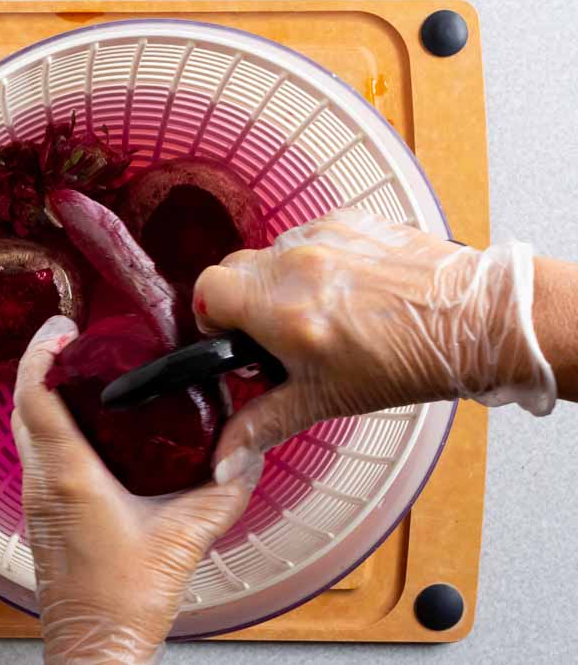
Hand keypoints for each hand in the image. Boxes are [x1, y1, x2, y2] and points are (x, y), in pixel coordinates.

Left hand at [13, 316, 261, 663]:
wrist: (95, 648)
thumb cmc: (126, 601)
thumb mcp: (187, 535)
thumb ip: (223, 490)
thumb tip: (245, 452)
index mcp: (68, 475)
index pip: (36, 396)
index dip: (42, 353)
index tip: (63, 327)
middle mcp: (42, 480)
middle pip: (25, 404)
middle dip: (44, 364)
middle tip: (76, 339)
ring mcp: (35, 498)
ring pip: (27, 428)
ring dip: (46, 394)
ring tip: (85, 372)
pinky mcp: (42, 513)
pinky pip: (37, 452)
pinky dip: (53, 425)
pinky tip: (91, 427)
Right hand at [194, 209, 556, 484]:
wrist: (475, 321)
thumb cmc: (406, 362)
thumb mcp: (324, 401)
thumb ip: (262, 425)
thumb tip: (222, 462)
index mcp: (281, 309)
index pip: (207, 291)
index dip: (213, 317)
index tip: (236, 338)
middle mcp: (295, 264)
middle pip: (235, 271)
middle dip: (245, 302)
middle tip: (278, 333)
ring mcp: (323, 236)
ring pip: (272, 254)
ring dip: (282, 281)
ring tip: (323, 312)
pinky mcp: (350, 220)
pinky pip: (310, 237)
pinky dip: (318, 261)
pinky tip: (348, 289)